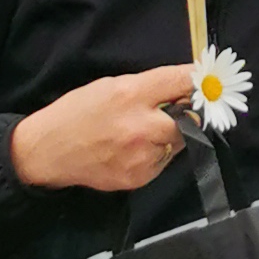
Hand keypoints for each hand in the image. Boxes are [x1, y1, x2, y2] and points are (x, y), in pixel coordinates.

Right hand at [9, 65, 199, 192]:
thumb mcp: (110, 85)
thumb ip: (148, 86)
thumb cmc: (79, 111)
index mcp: (130, 95)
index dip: (199, 80)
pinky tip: (135, 149)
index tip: (209, 81)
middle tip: (181, 111)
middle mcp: (140, 126)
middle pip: (191, 119)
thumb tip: (184, 84)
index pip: (179, 81)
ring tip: (147, 131)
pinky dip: (157, 154)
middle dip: (190, 115)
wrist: (48, 151)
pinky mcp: (138, 178)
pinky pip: (162, 162)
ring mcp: (140, 156)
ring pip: (178, 143)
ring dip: (173, 136)